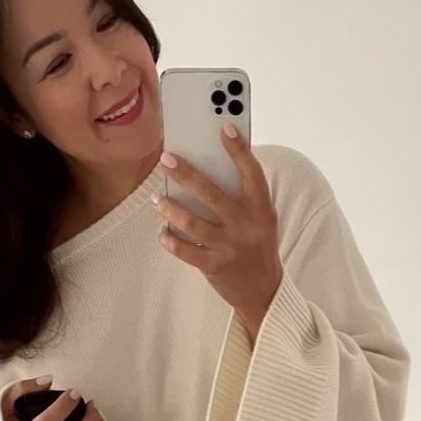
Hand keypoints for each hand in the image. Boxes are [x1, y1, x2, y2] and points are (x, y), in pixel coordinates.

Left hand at [153, 127, 283, 341]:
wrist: (263, 292)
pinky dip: (169, 240)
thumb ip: (242, 197)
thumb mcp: (260, 220)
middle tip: (166, 158)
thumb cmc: (257, 247)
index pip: (252, 173)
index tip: (224, 127)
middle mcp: (246, 226)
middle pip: (212, 194)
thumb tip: (209, 167)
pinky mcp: (214, 266)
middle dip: (186, 173)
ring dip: (170, 208)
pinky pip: (184, 250)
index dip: (239, 150)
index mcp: (261, 210)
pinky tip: (161, 231)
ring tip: (157, 198)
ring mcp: (229, 247)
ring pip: (192, 222)